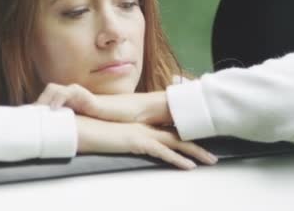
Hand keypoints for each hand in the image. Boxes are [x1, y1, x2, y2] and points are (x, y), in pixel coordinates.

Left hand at [35, 83, 171, 124]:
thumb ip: (73, 133)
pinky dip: (58, 99)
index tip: (24, 123)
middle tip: (24, 118)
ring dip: (43, 100)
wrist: (129, 114)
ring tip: (36, 113)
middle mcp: (71, 97)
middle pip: (45, 94)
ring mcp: (78, 94)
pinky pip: (68, 91)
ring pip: (53, 89)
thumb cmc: (108, 122)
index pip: (46, 103)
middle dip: (34, 105)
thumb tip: (58, 148)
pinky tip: (53, 109)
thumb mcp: (86, 129)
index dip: (35, 110)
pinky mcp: (85, 95)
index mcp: (69, 105)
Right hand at [76, 116, 216, 169]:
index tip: (198, 144)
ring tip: (211, 161)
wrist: (80, 127)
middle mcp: (144, 128)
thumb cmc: (91, 132)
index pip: (167, 132)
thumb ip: (124, 142)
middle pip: (177, 136)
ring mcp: (141, 133)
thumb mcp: (111, 138)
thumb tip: (130, 148)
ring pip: (175, 142)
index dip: (184, 138)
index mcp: (139, 126)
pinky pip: (162, 151)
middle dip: (197, 146)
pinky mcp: (136, 141)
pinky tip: (189, 167)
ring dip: (195, 152)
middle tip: (213, 156)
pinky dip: (177, 159)